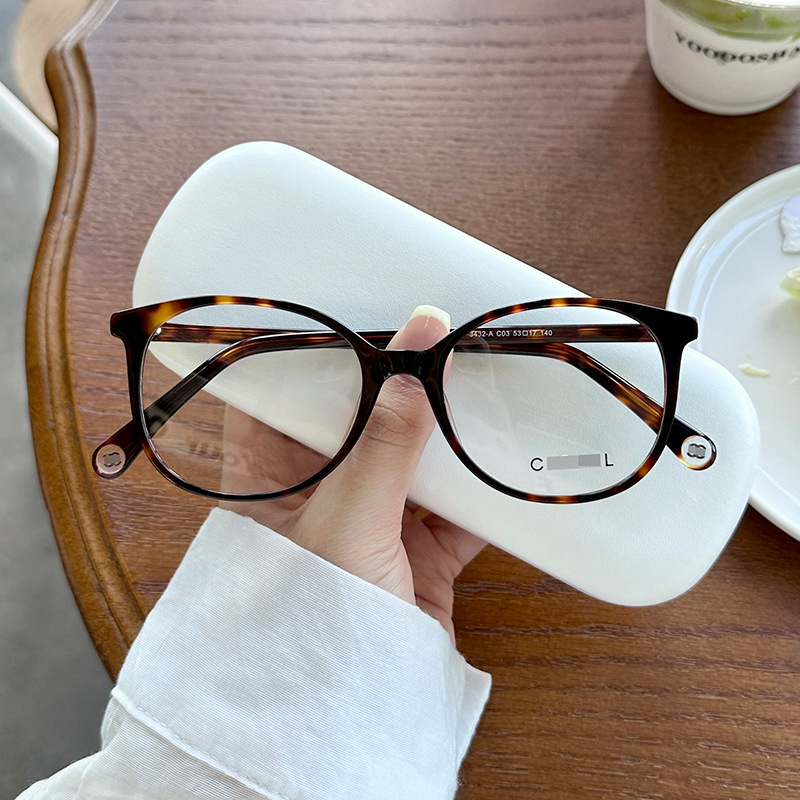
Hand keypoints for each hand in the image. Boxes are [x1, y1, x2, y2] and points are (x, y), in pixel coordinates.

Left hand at [220, 306, 485, 641]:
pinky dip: (477, 485)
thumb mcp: (347, 519)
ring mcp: (375, 520)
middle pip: (356, 420)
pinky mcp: (420, 549)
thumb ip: (384, 445)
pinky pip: (454, 505)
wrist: (361, 704)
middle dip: (389, 384)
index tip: (340, 314)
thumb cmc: (316, 619)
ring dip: (440, 429)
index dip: (305, 356)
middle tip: (423, 335)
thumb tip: (412, 366)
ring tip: (467, 379)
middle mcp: (322, 494)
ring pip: (410, 457)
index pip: (277, 398)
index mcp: (275, 482)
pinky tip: (498, 451)